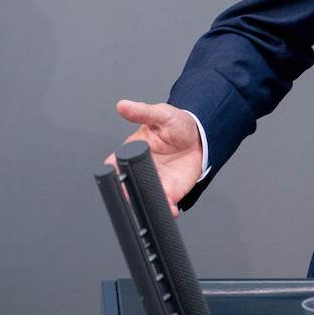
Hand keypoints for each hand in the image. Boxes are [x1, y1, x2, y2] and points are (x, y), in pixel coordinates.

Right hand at [106, 100, 202, 216]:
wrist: (200, 137)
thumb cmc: (177, 124)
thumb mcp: (161, 114)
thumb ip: (142, 112)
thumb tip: (123, 105)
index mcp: (131, 152)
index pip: (114, 164)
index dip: (113, 172)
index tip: (117, 175)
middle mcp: (140, 170)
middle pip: (126, 186)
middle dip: (128, 194)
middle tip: (133, 195)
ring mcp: (154, 182)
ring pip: (143, 198)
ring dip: (146, 205)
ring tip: (156, 204)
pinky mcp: (169, 191)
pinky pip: (164, 204)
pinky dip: (166, 209)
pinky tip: (170, 209)